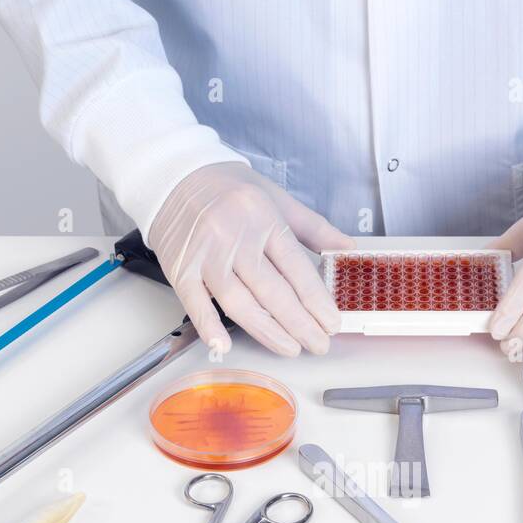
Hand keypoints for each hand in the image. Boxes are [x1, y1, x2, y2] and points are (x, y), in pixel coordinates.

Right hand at [147, 163, 354, 356]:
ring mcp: (206, 255)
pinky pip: (195, 303)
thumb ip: (314, 228)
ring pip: (239, 302)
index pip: (296, 268)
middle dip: (300, 324)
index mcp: (264, 218)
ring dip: (267, 331)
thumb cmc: (228, 188)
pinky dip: (208, 326)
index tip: (332, 324)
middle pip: (272, 291)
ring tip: (290, 349)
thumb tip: (348, 249)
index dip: (316, 301)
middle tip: (319, 344)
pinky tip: (223, 345)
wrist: (174, 173)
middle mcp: (235, 237)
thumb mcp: (277, 198)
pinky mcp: (180, 268)